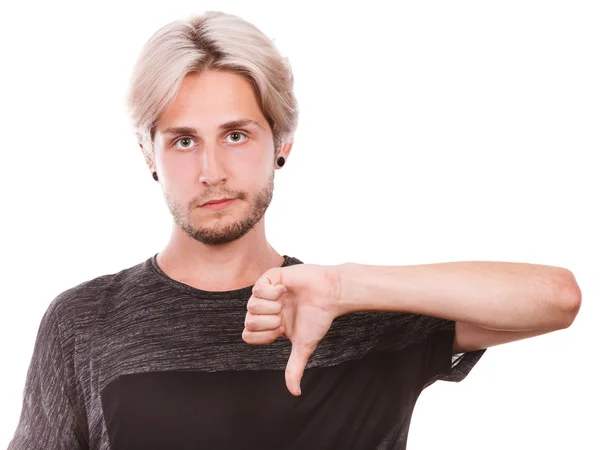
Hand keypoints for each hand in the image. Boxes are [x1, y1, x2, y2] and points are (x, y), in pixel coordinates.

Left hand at [242, 263, 342, 395]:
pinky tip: (285, 290)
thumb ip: (294, 368)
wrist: (330, 295)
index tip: (281, 330)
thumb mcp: (304, 346)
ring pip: (251, 305)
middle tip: (284, 314)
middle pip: (248, 321)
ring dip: (272, 306)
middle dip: (269, 321)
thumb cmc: (319, 318)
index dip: (264, 335)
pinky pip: (258, 288)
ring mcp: (266, 292)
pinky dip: (273, 292)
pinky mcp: (270, 277)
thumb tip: (295, 394)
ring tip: (286, 302)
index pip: (248, 335)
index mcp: (269, 324)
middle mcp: (265, 309)